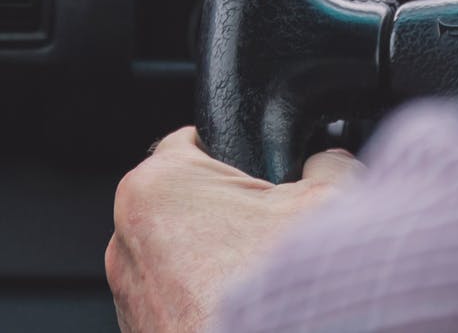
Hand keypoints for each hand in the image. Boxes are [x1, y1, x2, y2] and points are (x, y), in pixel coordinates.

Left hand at [106, 127, 362, 332]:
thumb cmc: (288, 295)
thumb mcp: (330, 199)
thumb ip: (327, 162)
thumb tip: (328, 159)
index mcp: (157, 187)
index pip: (193, 142)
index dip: (240, 154)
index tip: (267, 172)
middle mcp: (126, 242)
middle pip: (189, 207)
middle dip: (233, 218)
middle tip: (280, 236)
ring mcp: (129, 301)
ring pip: (182, 262)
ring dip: (222, 269)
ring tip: (271, 284)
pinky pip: (179, 308)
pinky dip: (211, 310)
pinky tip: (257, 320)